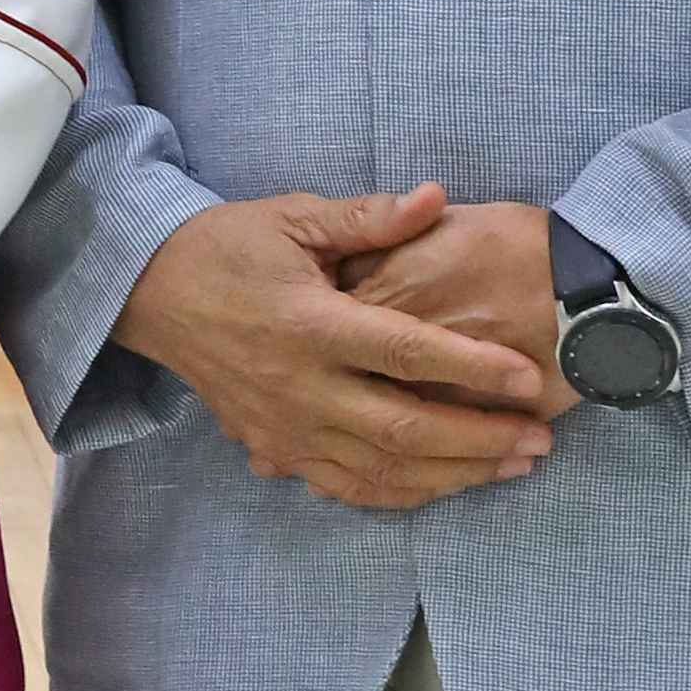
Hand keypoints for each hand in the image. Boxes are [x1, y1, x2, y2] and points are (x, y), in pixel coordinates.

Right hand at [110, 187, 557, 511]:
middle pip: (403, 429)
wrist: (151, 294)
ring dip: (453, 475)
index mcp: (310, 323)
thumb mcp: (293, 216)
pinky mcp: (274, 449)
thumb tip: (435, 197)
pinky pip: (346, 486)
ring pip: (381, 470)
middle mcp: (299, 386)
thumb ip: (368, 217)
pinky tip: (448, 486)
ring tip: (513, 466)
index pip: (405, 353)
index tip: (527, 377)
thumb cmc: (228, 247)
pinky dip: (402, 493)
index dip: (472, 369)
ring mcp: (286, 427)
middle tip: (539, 440)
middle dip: (479, 440)